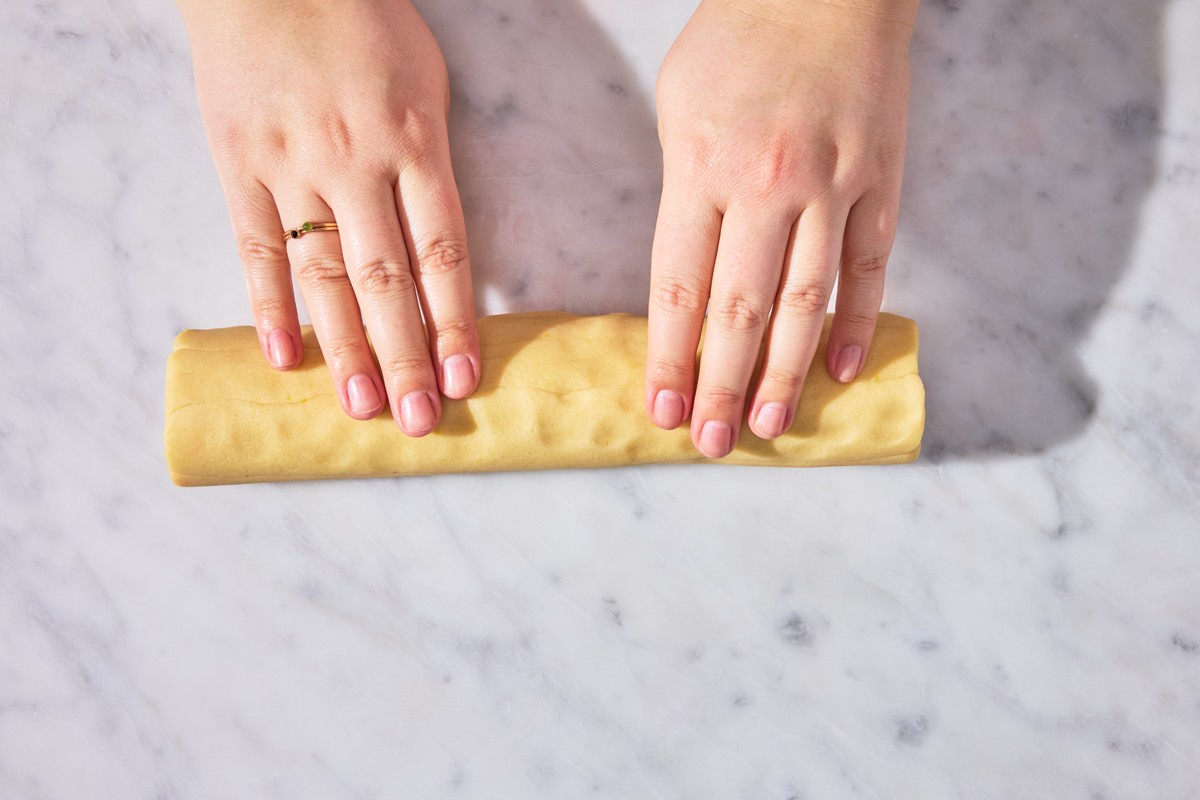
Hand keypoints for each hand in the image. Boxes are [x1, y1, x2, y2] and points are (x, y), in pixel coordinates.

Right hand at [179, 0, 479, 435]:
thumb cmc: (363, 22)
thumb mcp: (426, 84)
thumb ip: (433, 166)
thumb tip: (439, 250)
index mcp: (415, 142)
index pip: (443, 254)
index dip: (455, 323)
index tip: (465, 380)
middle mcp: (355, 163)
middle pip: (387, 279)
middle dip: (406, 357)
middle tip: (419, 421)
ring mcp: (291, 167)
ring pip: (323, 275)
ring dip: (344, 348)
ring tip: (362, 408)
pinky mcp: (238, 165)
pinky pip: (253, 247)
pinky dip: (268, 306)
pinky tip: (284, 359)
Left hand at [646, 0, 917, 456]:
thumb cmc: (738, 40)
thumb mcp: (679, 108)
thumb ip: (682, 192)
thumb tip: (688, 275)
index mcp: (702, 169)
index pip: (679, 288)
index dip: (670, 357)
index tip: (661, 410)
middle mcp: (767, 186)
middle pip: (740, 310)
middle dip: (723, 385)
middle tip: (712, 443)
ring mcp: (832, 186)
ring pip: (806, 301)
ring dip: (786, 373)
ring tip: (770, 427)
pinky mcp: (881, 181)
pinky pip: (869, 266)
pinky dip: (855, 321)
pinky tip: (839, 369)